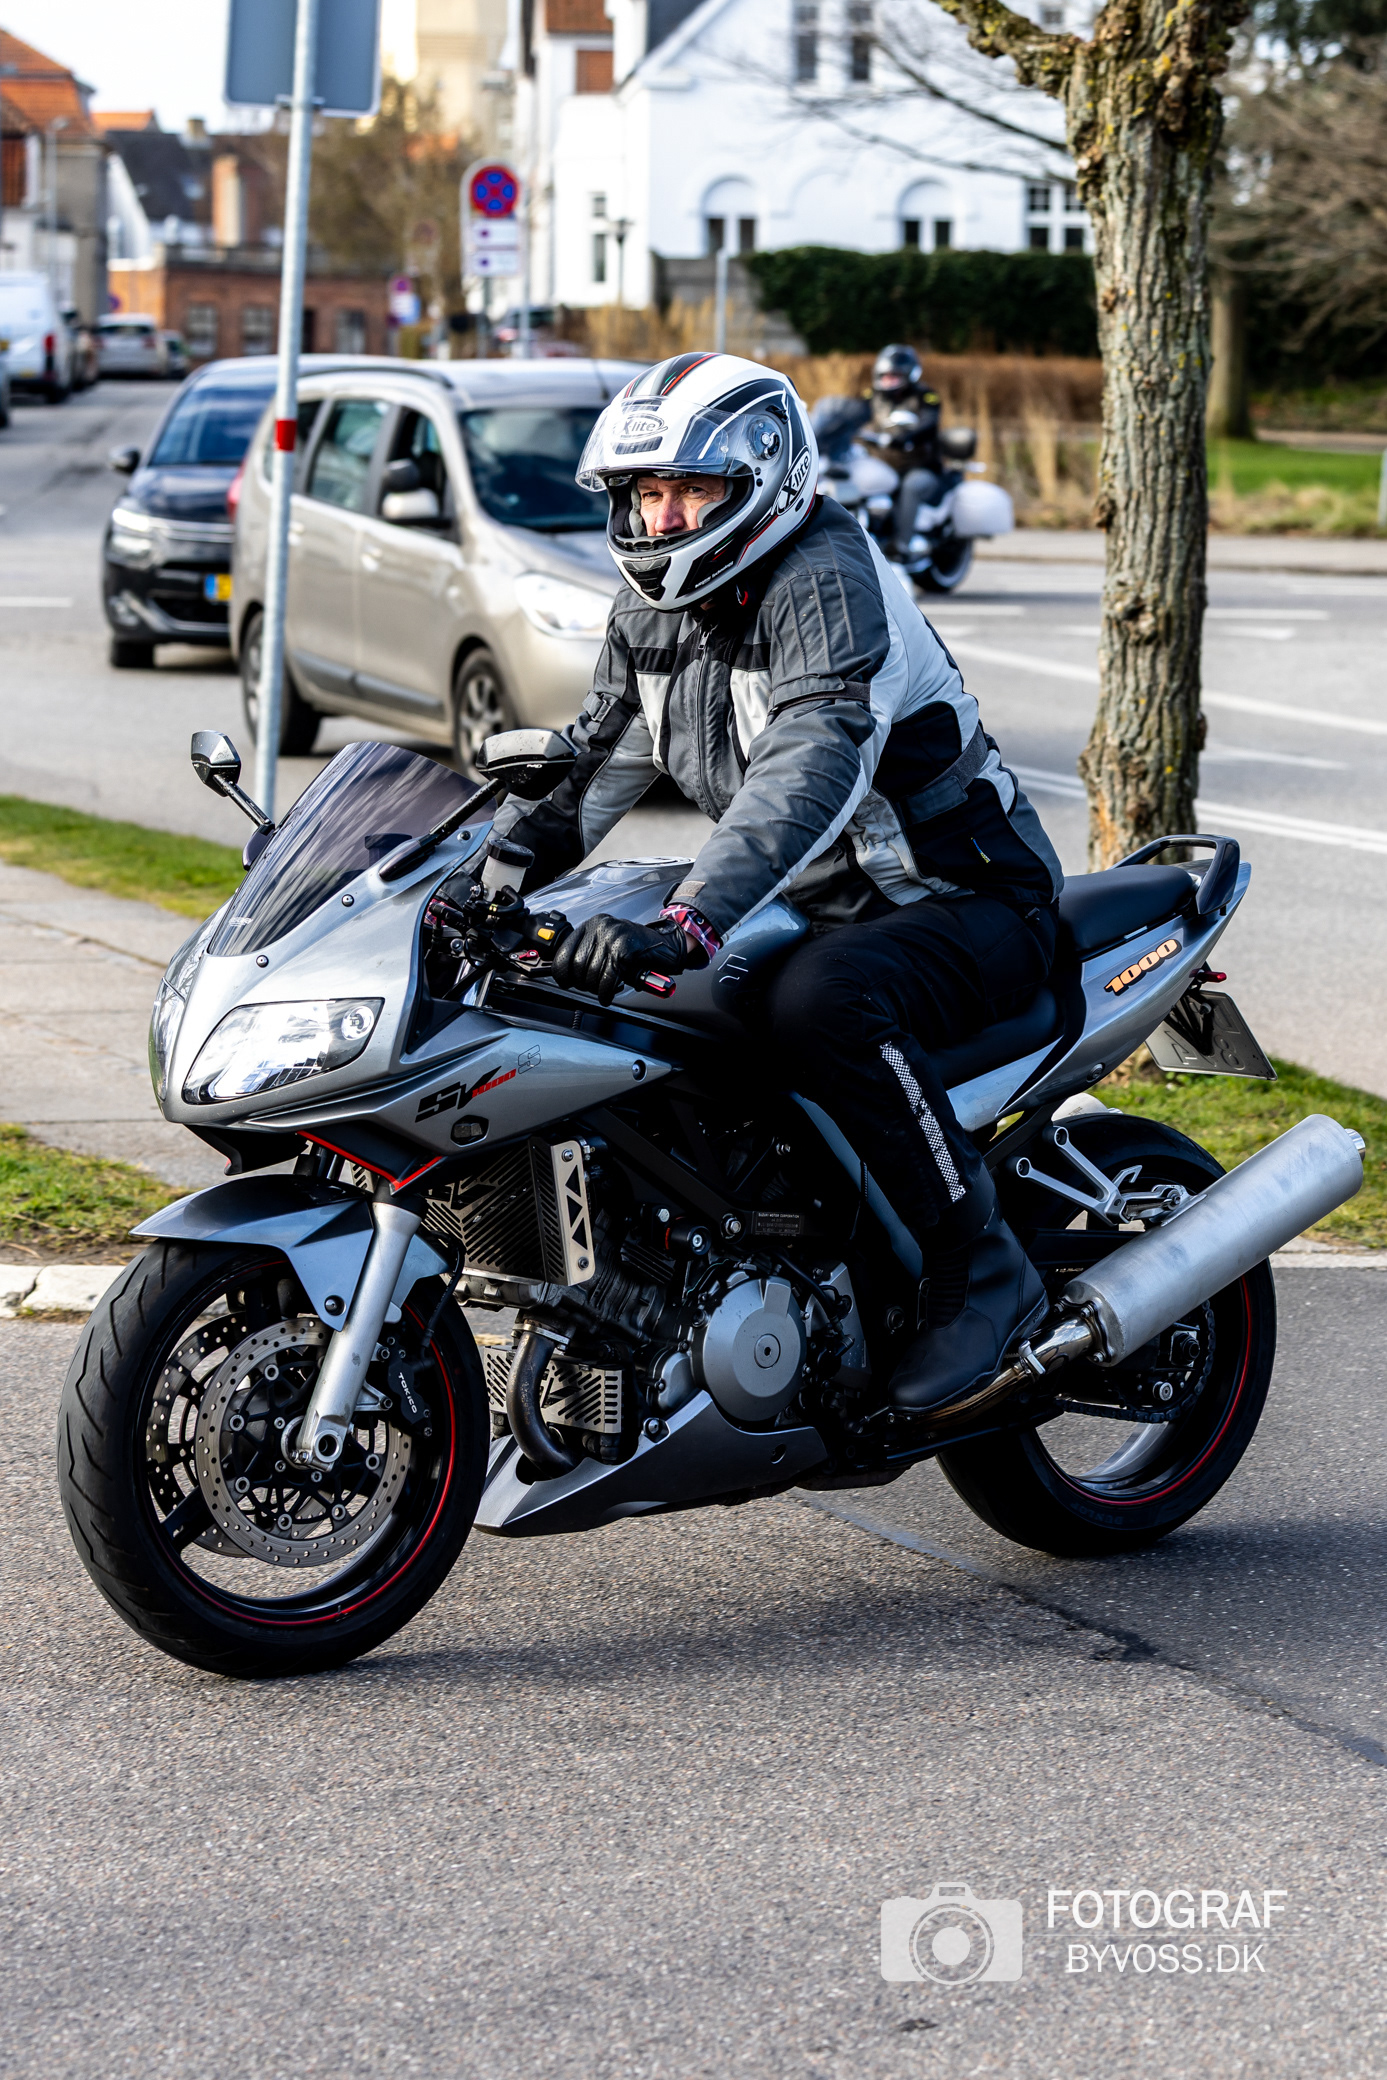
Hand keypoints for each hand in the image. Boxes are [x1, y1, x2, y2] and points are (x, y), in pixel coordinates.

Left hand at [550, 914, 703, 1006]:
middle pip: (578, 965)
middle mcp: (600, 927)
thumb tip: (568, 974)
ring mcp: (613, 937)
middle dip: (584, 984)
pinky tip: (608, 995)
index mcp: (591, 925)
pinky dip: (607, 991)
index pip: (563, 952)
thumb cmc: (636, 949)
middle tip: (593, 988)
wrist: (667, 945)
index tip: (565, 982)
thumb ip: (588, 954)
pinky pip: (608, 977)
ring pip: (592, 973)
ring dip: (597, 989)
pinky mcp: (624, 949)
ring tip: (605, 990)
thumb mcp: (607, 945)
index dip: (562, 973)